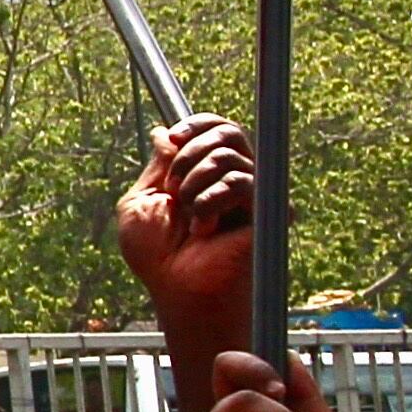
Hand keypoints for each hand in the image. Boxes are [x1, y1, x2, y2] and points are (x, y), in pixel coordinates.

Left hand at [117, 117, 256, 327]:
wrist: (174, 286)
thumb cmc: (156, 254)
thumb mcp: (143, 201)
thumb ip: (158, 165)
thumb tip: (166, 132)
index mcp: (207, 173)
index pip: (217, 129)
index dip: (197, 125)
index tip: (174, 137)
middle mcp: (236, 179)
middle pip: (228, 132)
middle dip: (189, 154)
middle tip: (174, 189)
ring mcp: (255, 195)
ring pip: (227, 157)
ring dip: (193, 185)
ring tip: (188, 218)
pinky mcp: (269, 212)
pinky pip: (241, 182)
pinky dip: (210, 202)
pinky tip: (204, 229)